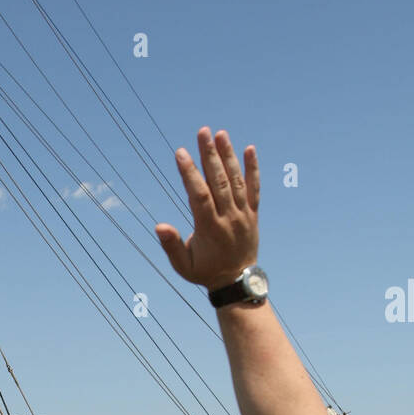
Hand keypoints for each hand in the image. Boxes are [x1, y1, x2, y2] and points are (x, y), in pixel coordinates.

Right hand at [155, 129, 259, 292]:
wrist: (237, 282)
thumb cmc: (205, 272)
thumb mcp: (183, 266)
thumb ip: (171, 246)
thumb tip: (159, 226)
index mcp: (209, 229)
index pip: (199, 196)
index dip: (190, 173)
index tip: (181, 153)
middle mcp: (229, 218)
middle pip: (219, 182)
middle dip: (210, 155)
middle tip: (203, 132)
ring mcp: (243, 215)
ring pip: (237, 181)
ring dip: (228, 156)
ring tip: (221, 134)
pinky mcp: (252, 214)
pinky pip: (254, 188)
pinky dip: (253, 169)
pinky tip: (249, 149)